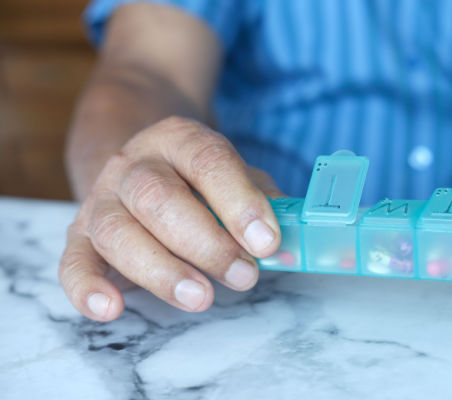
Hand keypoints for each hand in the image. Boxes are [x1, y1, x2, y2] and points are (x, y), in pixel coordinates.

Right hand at [59, 117, 282, 320]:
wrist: (141, 163)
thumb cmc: (198, 179)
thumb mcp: (236, 176)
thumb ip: (264, 205)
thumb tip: (287, 247)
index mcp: (180, 140)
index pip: (208, 161)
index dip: (239, 202)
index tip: (266, 242)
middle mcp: (134, 164)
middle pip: (159, 199)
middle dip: (206, 244)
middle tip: (243, 275)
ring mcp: (102, 198)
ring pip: (118, 232)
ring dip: (161, 270)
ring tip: (201, 297)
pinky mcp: (80, 235)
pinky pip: (72, 261)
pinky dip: (87, 287)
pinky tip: (112, 308)